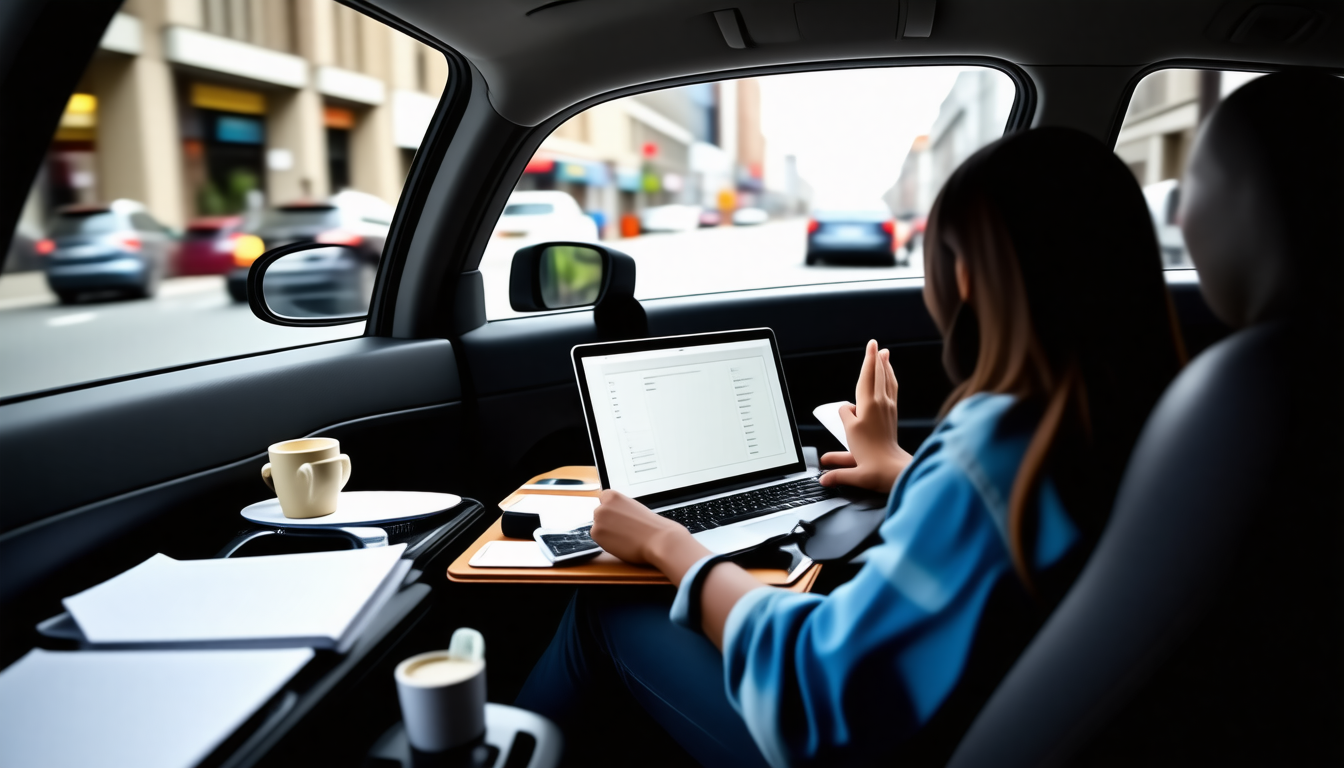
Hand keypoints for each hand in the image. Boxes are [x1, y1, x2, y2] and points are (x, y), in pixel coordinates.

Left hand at [589, 489, 693, 565]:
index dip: (611, 509)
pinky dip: (606, 541)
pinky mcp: (596, 535)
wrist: (657, 539)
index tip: (618, 516)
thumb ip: (620, 508)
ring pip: (598, 527)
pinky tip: (621, 542)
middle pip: (599, 514)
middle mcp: (602, 506)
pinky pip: (598, 538)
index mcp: (612, 496)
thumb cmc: (650, 525)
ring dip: (607, 531)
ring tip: (624, 536)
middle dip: (608, 521)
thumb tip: (613, 514)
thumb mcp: (633, 507)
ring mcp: (598, 520)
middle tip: (623, 528)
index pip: (603, 499)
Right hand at [818, 340, 912, 493]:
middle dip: (876, 358)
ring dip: (885, 366)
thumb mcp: (849, 441)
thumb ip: (844, 423)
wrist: (890, 468)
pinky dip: (890, 379)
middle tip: (875, 344)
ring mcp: (888, 409)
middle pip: (878, 375)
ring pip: (887, 381)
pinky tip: (889, 376)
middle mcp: (880, 405)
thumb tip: (842, 418)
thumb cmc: (869, 457)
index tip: (872, 347)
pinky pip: (892, 390)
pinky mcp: (893, 415)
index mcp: (867, 408)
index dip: (868, 361)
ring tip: (884, 354)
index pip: (867, 378)